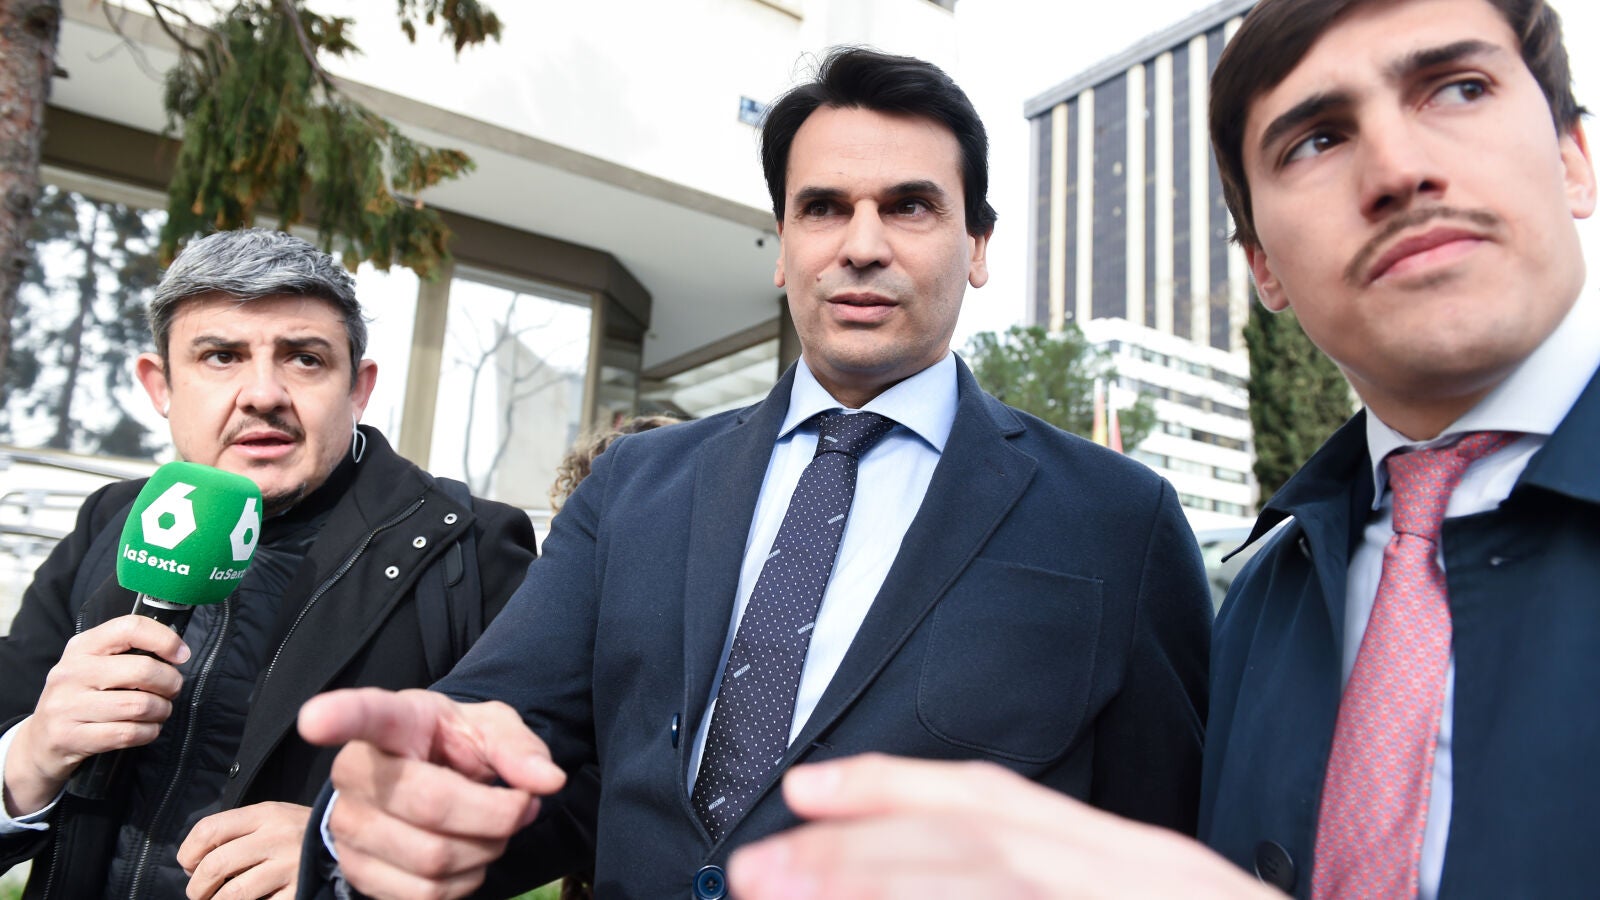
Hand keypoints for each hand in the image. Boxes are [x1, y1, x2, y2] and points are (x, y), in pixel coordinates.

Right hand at [4, 615, 188, 815]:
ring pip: (140, 705)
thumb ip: (128, 652)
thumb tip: (177, 652)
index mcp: (82, 646)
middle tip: (171, 690)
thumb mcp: (94, 665)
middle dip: (170, 683)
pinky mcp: (71, 737)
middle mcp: (71, 672)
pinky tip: (146, 729)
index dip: (165, 640)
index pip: (130, 628)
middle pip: (143, 670)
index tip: (180, 655)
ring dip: (161, 711)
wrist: (40, 741)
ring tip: (159, 711)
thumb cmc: (81, 697)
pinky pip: (128, 734)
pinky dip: (149, 732)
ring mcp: (67, 706)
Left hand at [178, 801, 310, 899]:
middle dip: (196, 886)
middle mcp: (277, 837)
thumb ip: (236, 831)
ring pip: (232, 894)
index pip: (209, 829)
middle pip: (215, 865)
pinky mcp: (299, 891)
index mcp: (266, 814)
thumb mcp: (271, 817)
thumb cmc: (297, 832)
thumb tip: (192, 864)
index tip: (188, 864)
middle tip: (198, 893)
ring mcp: (289, 867)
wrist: (345, 843)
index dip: (188, 852)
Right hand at [297, 688, 566, 899]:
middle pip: (431, 806)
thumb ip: (520, 749)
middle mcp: (356, 772)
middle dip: (497, 815)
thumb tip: (547, 781)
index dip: (339, 717)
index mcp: (393, 723)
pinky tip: (468, 857)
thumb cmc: (456, 748)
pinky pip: (424, 895)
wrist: (425, 783)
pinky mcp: (355, 871)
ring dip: (486, 851)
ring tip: (492, 829)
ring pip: (432, 859)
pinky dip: (466, 882)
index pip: (364, 716)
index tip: (314, 720)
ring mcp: (348, 826)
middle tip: (520, 806)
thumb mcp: (491, 730)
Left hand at [728, 754, 1279, 899]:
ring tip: (782, 897)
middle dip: (854, 853)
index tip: (807, 788)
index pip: (998, 798)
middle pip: (975, 842)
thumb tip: (941, 863)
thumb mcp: (1146, 897)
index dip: (893, 785)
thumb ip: (1056, 878)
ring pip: (986, 890)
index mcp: (1137, 863)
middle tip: (756, 865)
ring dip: (878, 889)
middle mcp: (1136, 882)